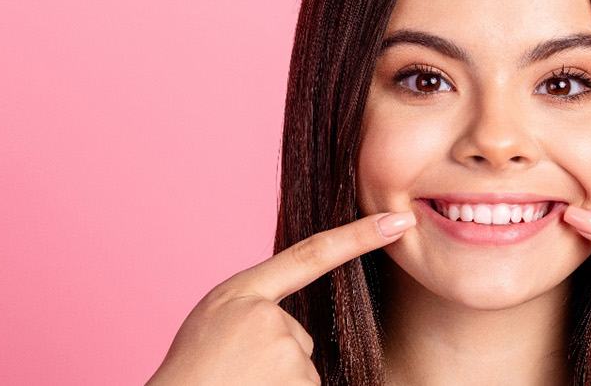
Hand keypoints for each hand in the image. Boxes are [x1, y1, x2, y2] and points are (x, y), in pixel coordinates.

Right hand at [147, 211, 416, 385]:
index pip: (311, 254)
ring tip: (238, 385)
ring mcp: (284, 350)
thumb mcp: (213, 325)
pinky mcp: (299, 381)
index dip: (359, 236)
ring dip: (277, 382)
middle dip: (276, 360)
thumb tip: (292, 334)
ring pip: (301, 369)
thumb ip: (255, 313)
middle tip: (235, 374)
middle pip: (299, 337)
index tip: (400, 221)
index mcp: (239, 294)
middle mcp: (265, 316)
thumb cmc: (190, 376)